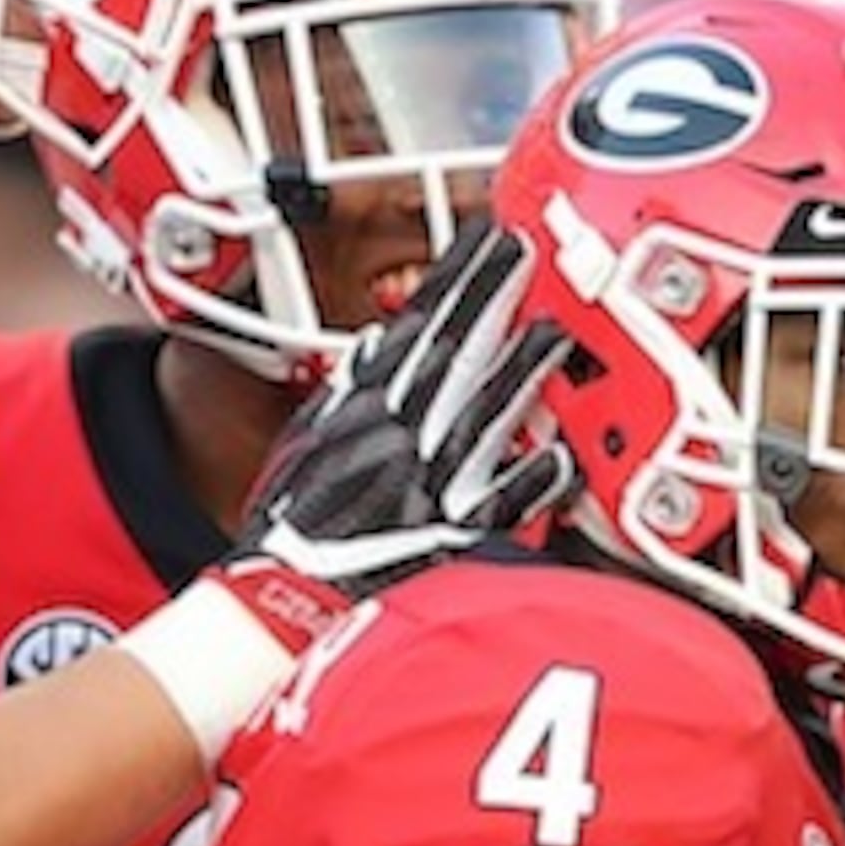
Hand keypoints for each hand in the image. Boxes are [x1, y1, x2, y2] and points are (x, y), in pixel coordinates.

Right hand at [230, 217, 574, 608]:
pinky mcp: (450, 539)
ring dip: (518, 375)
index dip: (456, 279)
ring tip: (553, 335)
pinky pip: (497, 507)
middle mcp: (398, 440)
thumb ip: (346, 391)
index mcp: (360, 412)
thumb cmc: (292, 532)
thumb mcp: (304, 444)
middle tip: (527, 257)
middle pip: (450, 359)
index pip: (416, 328)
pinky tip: (562, 459)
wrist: (282, 606)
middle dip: (490, 302)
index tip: (488, 239)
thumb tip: (381, 343)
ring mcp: (428, 486)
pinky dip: (529, 484)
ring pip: (481, 418)